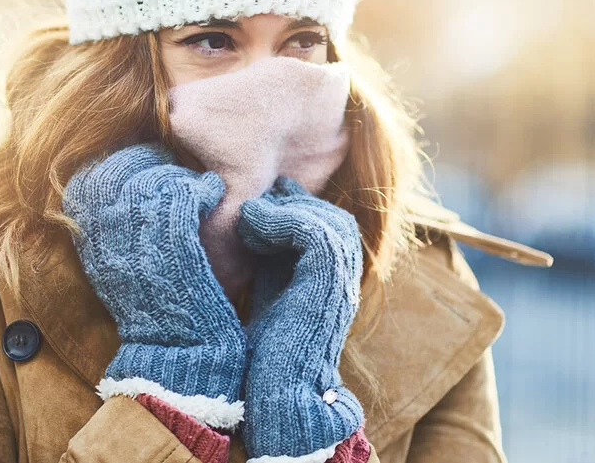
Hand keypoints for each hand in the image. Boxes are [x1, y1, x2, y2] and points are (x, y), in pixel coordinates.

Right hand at [62, 142, 245, 428]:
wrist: (177, 354)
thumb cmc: (156, 308)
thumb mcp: (118, 266)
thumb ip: (112, 225)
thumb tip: (124, 180)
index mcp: (87, 239)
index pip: (92, 176)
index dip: (121, 162)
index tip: (147, 164)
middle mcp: (104, 236)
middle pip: (120, 168)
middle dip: (149, 160)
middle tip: (174, 167)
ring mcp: (137, 239)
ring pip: (154, 178)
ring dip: (179, 175)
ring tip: (196, 187)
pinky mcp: (174, 244)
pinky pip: (184, 193)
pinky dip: (202, 187)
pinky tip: (211, 194)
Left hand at [237, 176, 364, 459]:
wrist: (277, 395)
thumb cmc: (265, 357)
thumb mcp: (269, 295)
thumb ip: (271, 263)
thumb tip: (253, 224)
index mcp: (333, 285)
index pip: (328, 230)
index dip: (296, 210)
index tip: (260, 204)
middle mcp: (345, 282)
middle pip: (334, 220)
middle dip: (295, 205)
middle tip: (259, 200)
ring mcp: (342, 282)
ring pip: (327, 220)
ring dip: (284, 211)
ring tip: (249, 215)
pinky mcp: (329, 282)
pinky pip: (313, 231)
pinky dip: (280, 220)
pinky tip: (251, 225)